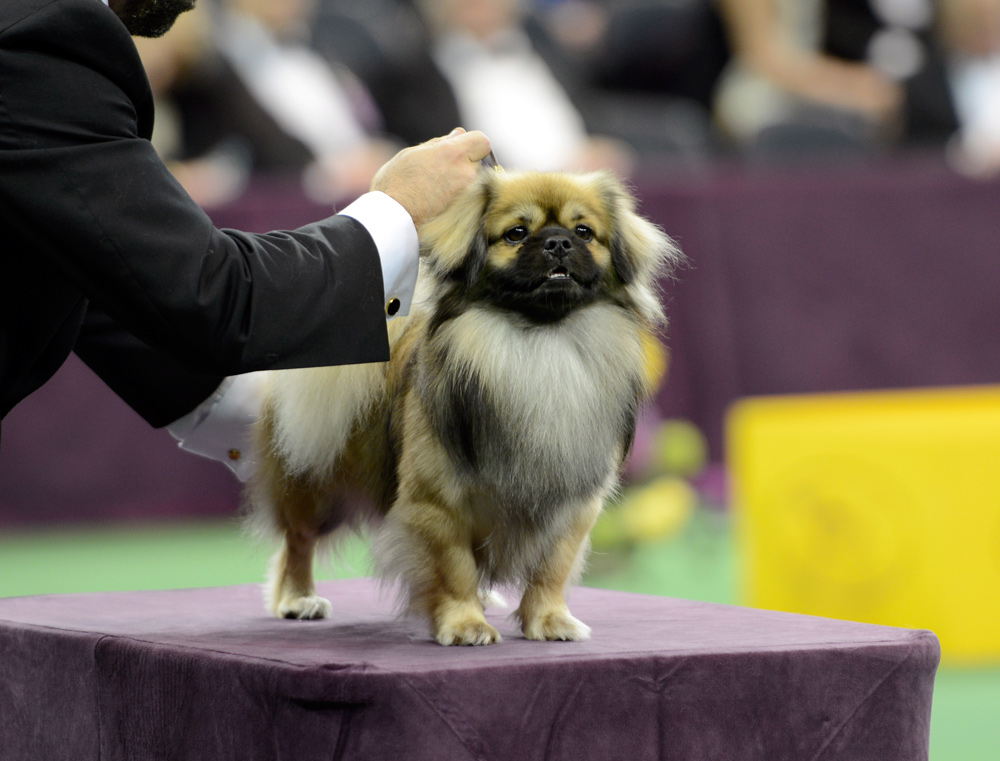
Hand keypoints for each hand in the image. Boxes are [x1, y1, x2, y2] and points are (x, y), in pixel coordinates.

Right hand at [370, 128, 491, 230]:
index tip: (459, 151)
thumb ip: (438, 144)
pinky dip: (461, 199)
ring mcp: (469, 195)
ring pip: (475, 183)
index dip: (471, 144)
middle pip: (478, 163)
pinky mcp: (468, 214)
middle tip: (442, 173)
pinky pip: (471, 201)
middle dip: (466, 164)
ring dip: (463, 183)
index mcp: (452, 153)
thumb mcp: (410, 155)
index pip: (481, 141)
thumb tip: (458, 134)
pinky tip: (441, 203)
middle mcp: (466, 173)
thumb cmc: (394, 185)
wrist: (392, 220)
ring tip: (439, 191)